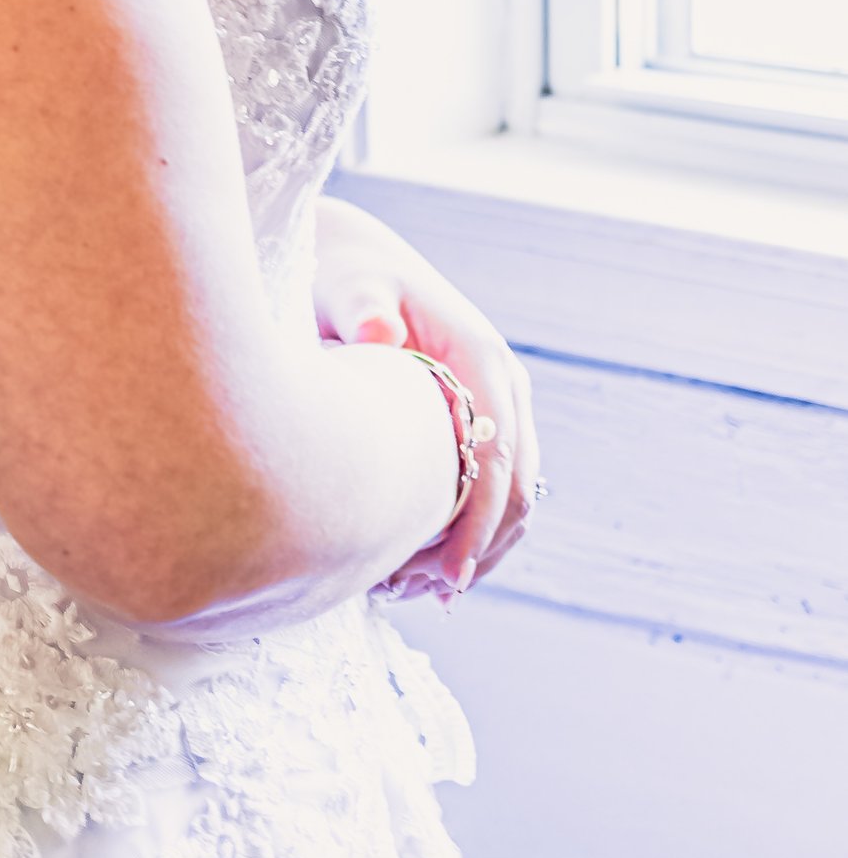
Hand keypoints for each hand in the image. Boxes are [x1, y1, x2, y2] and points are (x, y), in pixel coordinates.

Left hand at [311, 201, 540, 599]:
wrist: (350, 261)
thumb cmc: (343, 274)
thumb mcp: (349, 284)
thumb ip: (364, 309)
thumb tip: (382, 333)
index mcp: (481, 355)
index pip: (496, 457)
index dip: (476, 523)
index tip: (447, 576)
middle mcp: (502, 383)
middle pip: (515, 488)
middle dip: (477, 550)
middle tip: (420, 596)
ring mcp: (497, 403)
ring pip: (512, 497)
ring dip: (476, 550)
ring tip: (416, 593)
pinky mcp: (477, 421)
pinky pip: (491, 489)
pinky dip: (469, 534)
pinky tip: (424, 571)